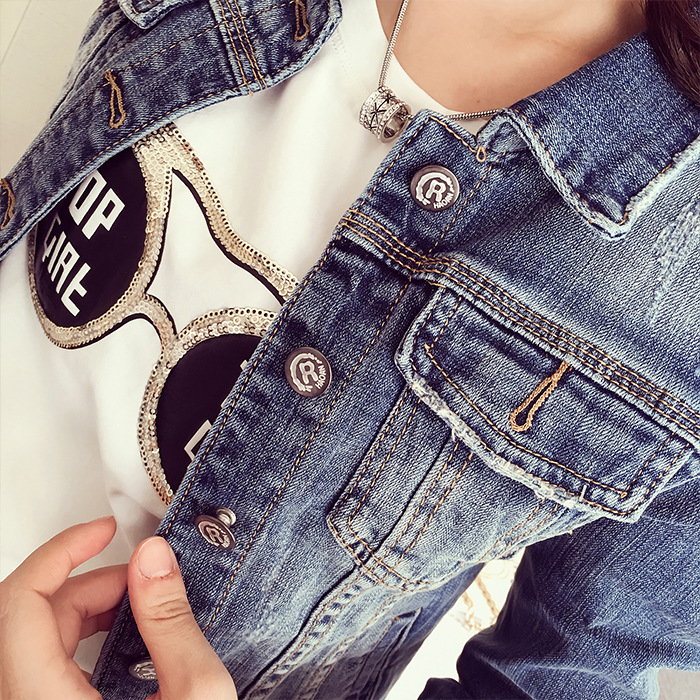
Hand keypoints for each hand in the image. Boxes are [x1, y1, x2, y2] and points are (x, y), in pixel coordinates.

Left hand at [0, 517, 236, 699]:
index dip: (59, 553)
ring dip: (86, 609)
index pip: (18, 608)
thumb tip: (153, 558)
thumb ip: (170, 620)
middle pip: (27, 620)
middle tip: (142, 574)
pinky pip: (45, 667)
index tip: (104, 530)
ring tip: (140, 603)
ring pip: (33, 643)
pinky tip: (125, 639)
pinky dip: (83, 639)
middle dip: (88, 582)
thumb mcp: (196, 696)